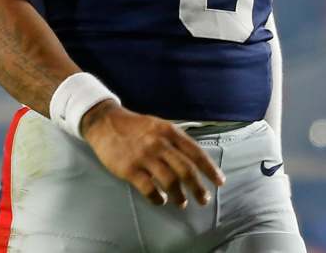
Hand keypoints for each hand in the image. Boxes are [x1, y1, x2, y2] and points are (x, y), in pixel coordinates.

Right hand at [81, 100, 224, 208]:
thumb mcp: (159, 125)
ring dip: (179, 196)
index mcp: (169, 131)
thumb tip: (194, 160)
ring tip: (182, 202)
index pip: (195, 152)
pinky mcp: (129, 169)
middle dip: (198, 187)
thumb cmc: (136, 126)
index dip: (209, 169)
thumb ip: (175, 140)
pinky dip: (158, 198)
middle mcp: (159, 143)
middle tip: (204, 199)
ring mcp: (144, 156)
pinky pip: (149, 189)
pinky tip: (161, 201)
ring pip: (170, 181)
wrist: (106, 123)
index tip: (219, 182)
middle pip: (185, 169)